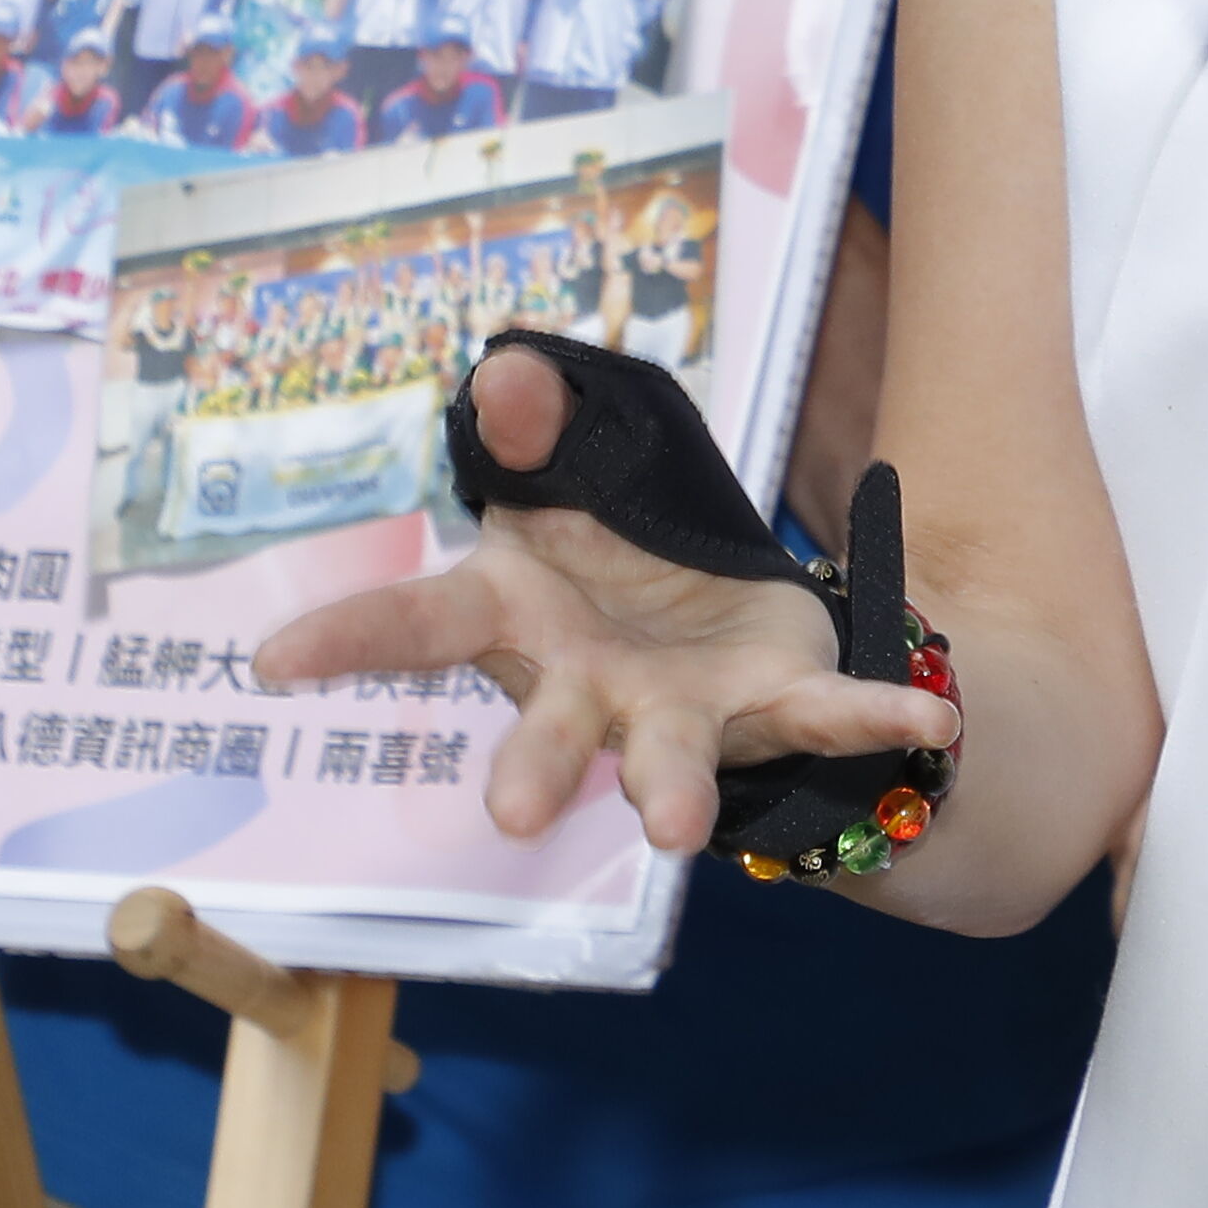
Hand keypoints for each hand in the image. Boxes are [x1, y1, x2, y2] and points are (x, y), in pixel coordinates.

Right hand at [258, 345, 954, 855]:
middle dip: (530, 770)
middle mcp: (585, 687)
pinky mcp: (768, 707)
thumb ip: (531, 424)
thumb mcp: (567, 459)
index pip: (413, 628)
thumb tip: (508, 375)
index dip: (344, 639)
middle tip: (508, 813)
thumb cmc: (610, 543)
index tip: (269, 660)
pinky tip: (937, 724)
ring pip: (668, 762)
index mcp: (516, 615)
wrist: (711, 604)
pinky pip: (823, 721)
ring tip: (674, 833)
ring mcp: (674, 712)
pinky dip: (878, 721)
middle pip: (548, 732)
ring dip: (672, 795)